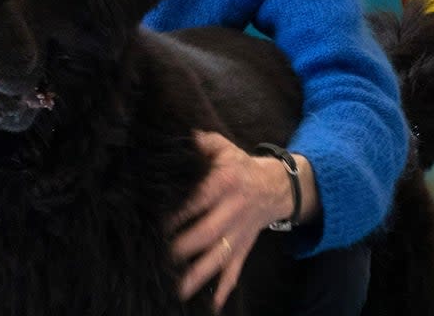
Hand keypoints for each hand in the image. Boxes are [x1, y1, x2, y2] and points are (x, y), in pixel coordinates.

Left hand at [168, 131, 293, 311]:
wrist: (277, 185)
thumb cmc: (240, 166)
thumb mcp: (223, 147)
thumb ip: (201, 142)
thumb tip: (179, 135)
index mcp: (225, 183)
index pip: (198, 199)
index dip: (179, 212)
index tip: (156, 223)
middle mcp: (233, 210)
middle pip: (207, 233)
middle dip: (184, 247)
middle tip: (160, 259)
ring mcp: (240, 232)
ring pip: (219, 256)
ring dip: (199, 275)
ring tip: (179, 290)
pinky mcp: (245, 247)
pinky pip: (235, 269)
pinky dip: (225, 288)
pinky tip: (213, 305)